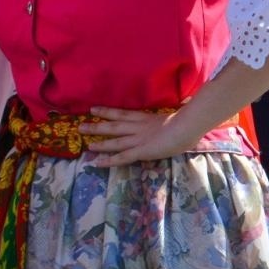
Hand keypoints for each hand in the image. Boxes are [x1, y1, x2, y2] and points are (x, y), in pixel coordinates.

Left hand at [82, 106, 197, 164]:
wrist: (187, 126)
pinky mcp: (141, 151)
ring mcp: (139, 139)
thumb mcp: (176, 115)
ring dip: (100, 143)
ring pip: (115, 141)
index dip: (109, 112)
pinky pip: (122, 157)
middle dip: (98, 125)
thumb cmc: (187, 120)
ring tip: (85, 143)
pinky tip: (97, 163)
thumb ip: (172, 115)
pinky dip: (109, 160)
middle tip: (81, 125)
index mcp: (147, 119)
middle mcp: (139, 127)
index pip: (124, 114)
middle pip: (114, 126)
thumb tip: (182, 106)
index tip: (95, 109)